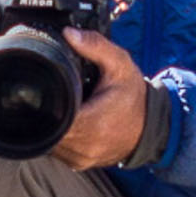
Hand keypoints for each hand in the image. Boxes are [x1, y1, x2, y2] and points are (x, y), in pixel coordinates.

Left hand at [50, 27, 147, 170]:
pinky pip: (55, 149)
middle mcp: (84, 147)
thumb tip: (69, 33)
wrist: (152, 128)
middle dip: (43, 110)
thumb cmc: (135, 97)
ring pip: (47, 141)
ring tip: (59, 103)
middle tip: (51, 91)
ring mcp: (80, 158)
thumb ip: (95, 46)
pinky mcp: (78, 163)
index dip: (42, 101)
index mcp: (92, 123)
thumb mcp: (120, 65)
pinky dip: (56, 133)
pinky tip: (63, 117)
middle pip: (45, 129)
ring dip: (48, 123)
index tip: (44, 86)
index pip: (51, 117)